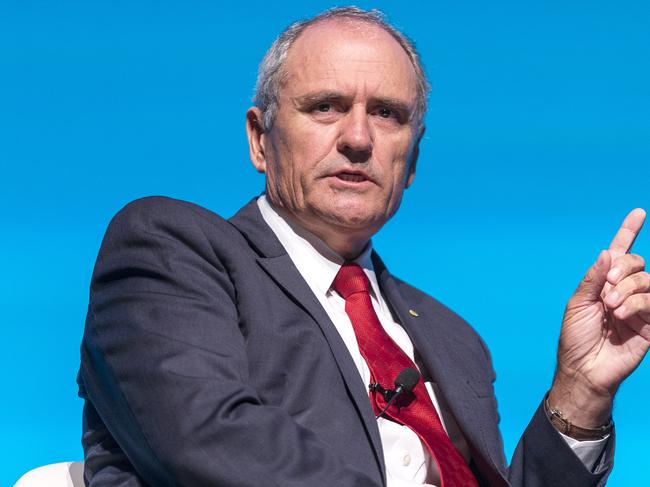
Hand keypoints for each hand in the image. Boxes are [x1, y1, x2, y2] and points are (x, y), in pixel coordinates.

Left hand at [548, 208, 648, 427]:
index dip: (629, 232)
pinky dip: (638, 303)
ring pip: (648, 280)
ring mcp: (640, 307)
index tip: (639, 213)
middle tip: (607, 291)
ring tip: (611, 308)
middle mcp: (624, 291)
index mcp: (604, 283)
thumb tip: (608, 252)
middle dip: (624, 270)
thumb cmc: (576, 338)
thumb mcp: (578, 304)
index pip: (620, 253)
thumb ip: (594, 278)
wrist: (584, 369)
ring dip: (628, 290)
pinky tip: (622, 315)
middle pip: (637, 263)